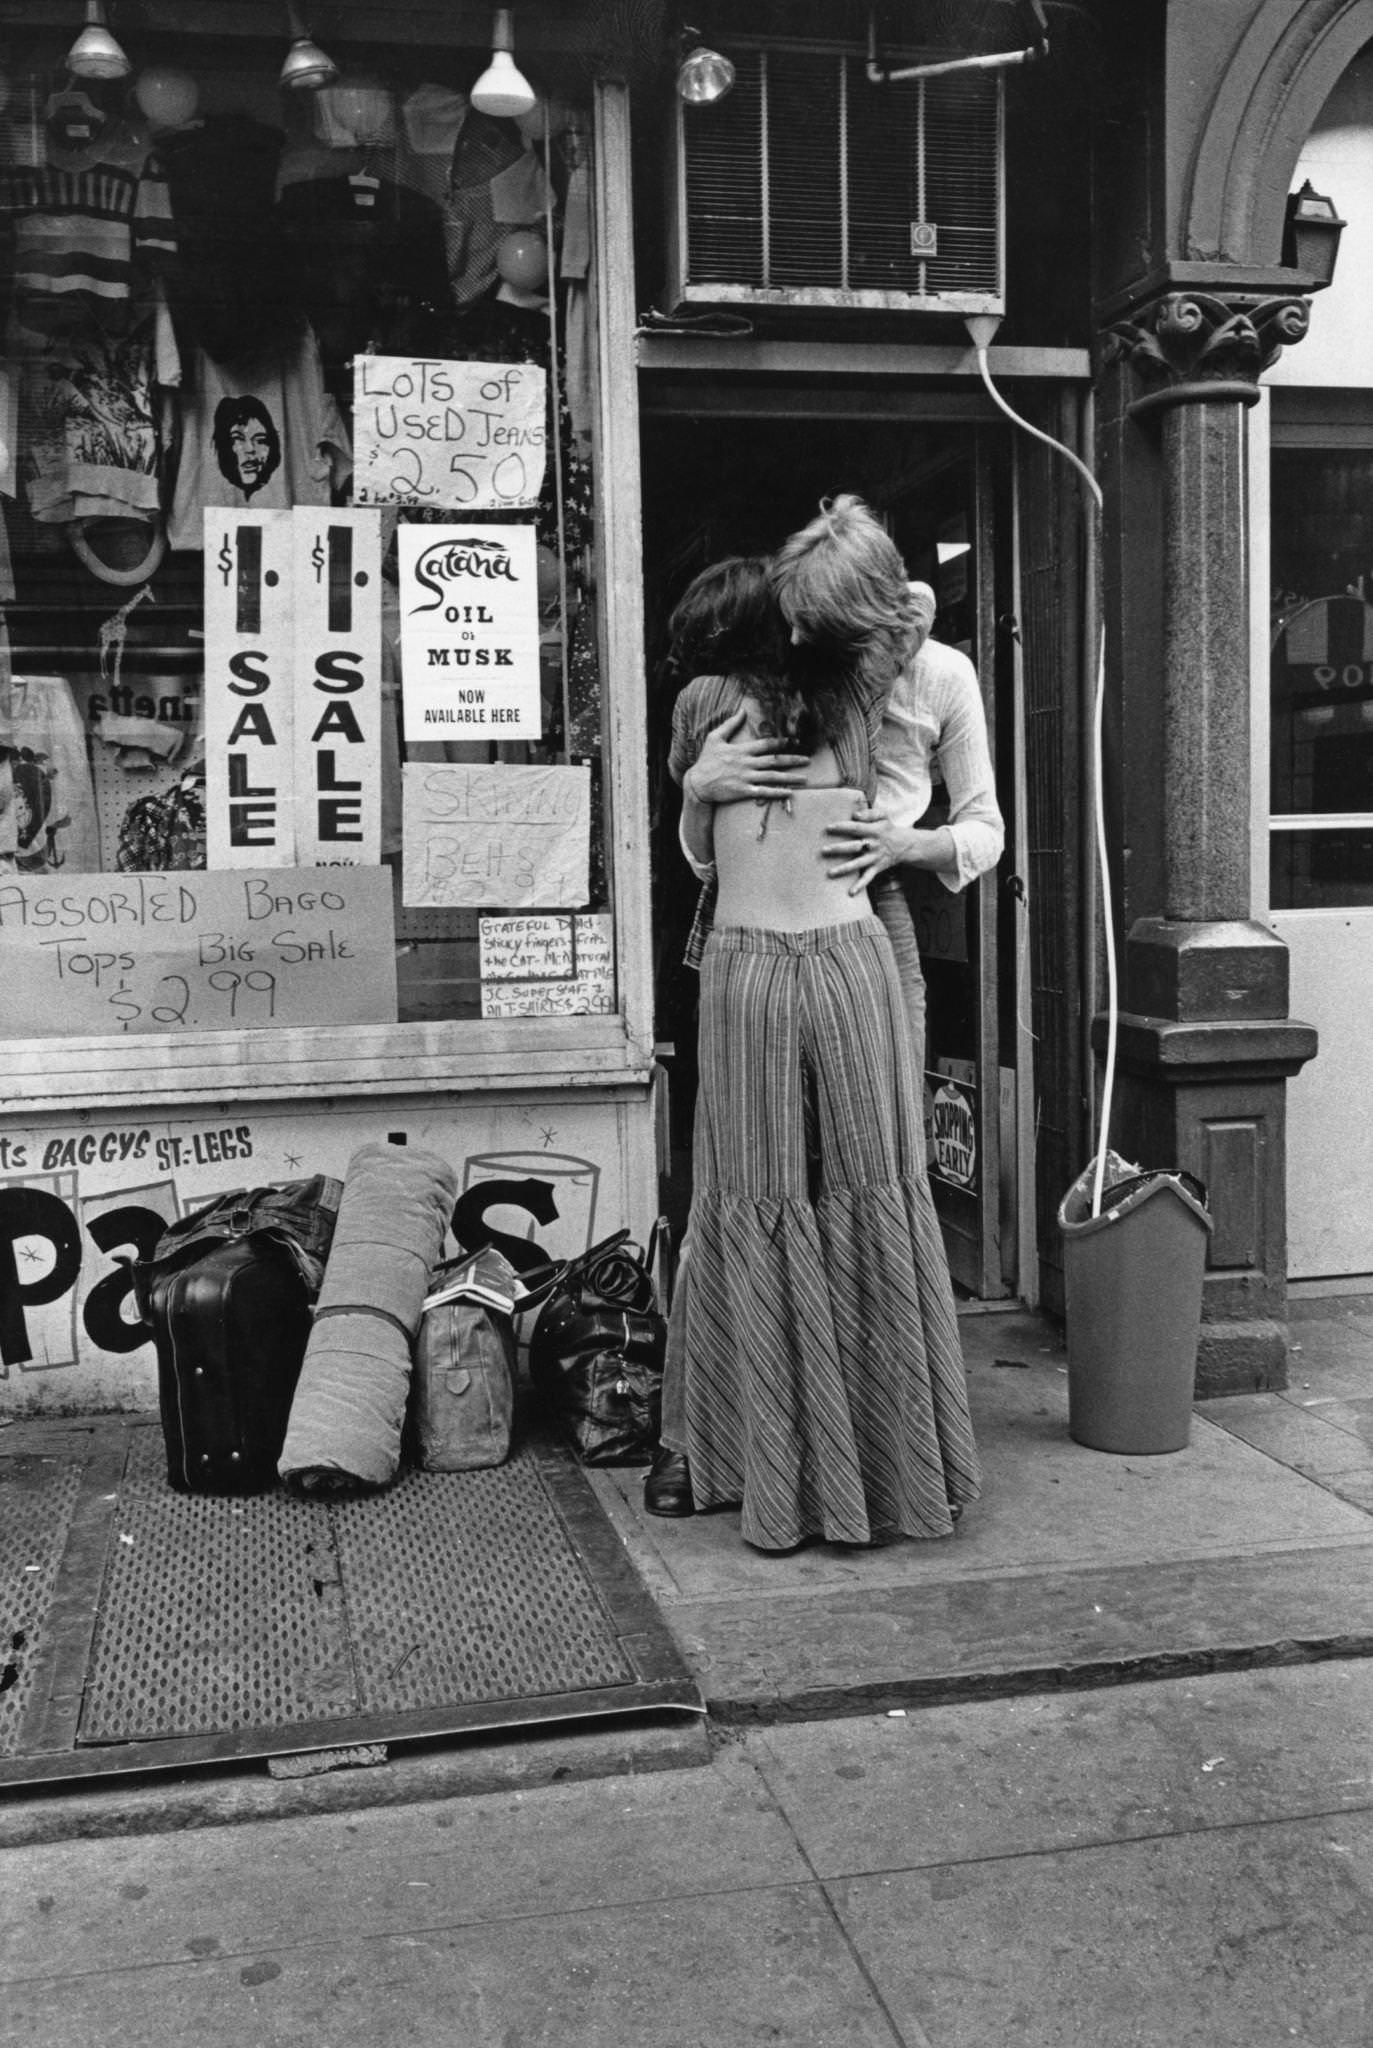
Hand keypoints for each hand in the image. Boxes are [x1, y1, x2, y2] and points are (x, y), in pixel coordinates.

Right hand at [683, 709, 809, 803]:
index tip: (795, 741)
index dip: (782, 742)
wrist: (697, 784)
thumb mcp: (714, 738)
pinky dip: (777, 792)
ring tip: (805, 778)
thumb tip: (743, 711)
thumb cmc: (706, 760)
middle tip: (808, 760)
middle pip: (774, 760)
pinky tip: (790, 793)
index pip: (766, 744)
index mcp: (742, 750)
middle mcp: (747, 763)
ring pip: (773, 776)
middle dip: (793, 759)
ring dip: (790, 777)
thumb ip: (730, 724)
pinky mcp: (743, 791)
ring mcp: (746, 778)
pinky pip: (764, 792)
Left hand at [822, 805, 912, 895]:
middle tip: (823, 850)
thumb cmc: (887, 828)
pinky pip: (868, 878)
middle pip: (854, 847)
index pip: (856, 828)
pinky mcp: (876, 868)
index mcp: (873, 831)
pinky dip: (860, 885)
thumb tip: (855, 815)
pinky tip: (851, 893)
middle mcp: (873, 845)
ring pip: (858, 864)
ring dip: (844, 869)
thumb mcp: (883, 816)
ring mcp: (874, 858)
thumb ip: (869, 813)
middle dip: (839, 849)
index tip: (828, 828)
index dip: (843, 827)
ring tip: (830, 873)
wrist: (905, 845)